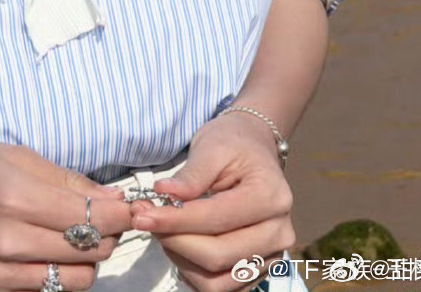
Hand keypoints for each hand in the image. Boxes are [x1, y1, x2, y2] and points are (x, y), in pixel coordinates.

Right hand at [0, 140, 134, 291]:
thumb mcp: (18, 156)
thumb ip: (68, 181)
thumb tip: (116, 201)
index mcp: (14, 196)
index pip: (91, 218)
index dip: (120, 214)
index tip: (127, 207)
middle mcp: (6, 240)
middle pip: (89, 251)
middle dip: (109, 235)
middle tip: (103, 219)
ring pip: (76, 280)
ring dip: (88, 260)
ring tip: (77, 238)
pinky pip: (46, 290)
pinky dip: (59, 274)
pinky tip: (49, 252)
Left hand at [128, 117, 294, 291]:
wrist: (253, 149)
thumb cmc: (233, 144)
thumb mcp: (212, 147)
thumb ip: (191, 176)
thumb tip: (163, 194)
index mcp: (271, 197)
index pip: (216, 220)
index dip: (175, 220)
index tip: (141, 215)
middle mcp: (279, 232)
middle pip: (217, 256)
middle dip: (173, 240)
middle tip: (145, 219)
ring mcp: (271, 256)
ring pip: (217, 281)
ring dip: (181, 260)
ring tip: (163, 230)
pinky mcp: (257, 270)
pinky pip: (220, 286)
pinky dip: (192, 271)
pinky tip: (179, 243)